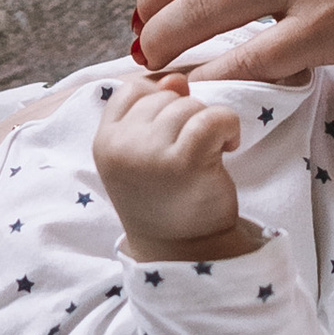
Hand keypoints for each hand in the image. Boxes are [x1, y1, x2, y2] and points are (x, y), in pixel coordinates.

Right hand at [95, 73, 257, 262]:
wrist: (183, 254)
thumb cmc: (165, 201)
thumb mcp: (143, 156)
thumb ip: (151, 113)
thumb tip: (175, 80)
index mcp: (104, 143)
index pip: (131, 91)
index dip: (158, 103)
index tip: (169, 135)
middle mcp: (122, 146)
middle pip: (163, 96)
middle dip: (184, 118)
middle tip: (190, 153)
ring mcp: (151, 153)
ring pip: (189, 105)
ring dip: (207, 124)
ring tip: (207, 155)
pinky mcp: (185, 162)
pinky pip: (214, 116)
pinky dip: (229, 127)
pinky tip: (227, 148)